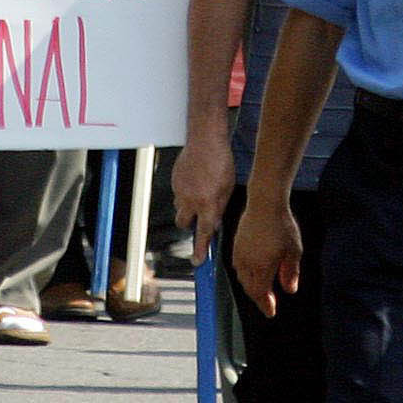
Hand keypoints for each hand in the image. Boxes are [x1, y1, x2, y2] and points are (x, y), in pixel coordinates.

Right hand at [170, 136, 234, 254]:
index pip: (204, 233)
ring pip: (179, 208)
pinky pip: (178, 193)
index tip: (197, 261)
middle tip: (198, 216)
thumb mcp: (228, 189)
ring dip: (187, 206)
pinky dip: (185, 192)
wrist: (205, 141)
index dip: (200, 249)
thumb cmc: (221, 163)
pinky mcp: (174, 181)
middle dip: (189, 224)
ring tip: (199, 191)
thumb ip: (219, 208)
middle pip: (184, 224)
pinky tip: (195, 179)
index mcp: (208, 204)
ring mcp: (180, 191)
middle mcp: (191, 201)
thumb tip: (214, 222)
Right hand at [229, 197, 302, 316]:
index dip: (265, 305)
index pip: (261, 293)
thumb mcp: (293, 250)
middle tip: (268, 303)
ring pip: (242, 278)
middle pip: (249, 288)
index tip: (270, 312)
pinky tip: (251, 272)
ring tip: (260, 289)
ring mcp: (239, 253)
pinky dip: (244, 275)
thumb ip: (291, 272)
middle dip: (258, 298)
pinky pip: (237, 266)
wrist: (264, 203)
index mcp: (261, 267)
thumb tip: (290, 289)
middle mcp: (247, 262)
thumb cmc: (281, 224)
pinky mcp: (236, 244)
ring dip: (251, 287)